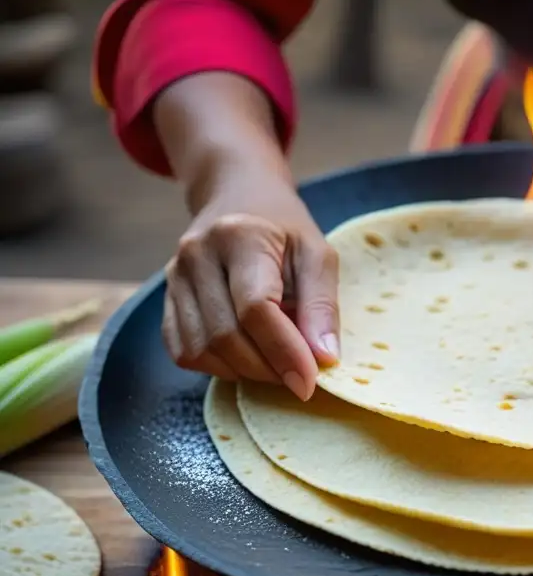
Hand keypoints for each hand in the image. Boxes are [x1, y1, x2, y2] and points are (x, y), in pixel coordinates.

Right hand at [162, 174, 338, 400]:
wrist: (236, 195)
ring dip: (244, 372)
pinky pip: (183, 351)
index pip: (256, 308)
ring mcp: (174, 276)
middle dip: (267, 368)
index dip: (284, 352)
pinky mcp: (166, 297)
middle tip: (297, 374)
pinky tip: (246, 356)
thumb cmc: (284, 228)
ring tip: (275, 363)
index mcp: (240, 236)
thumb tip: (324, 359)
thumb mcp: (317, 254)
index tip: (310, 381)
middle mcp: (197, 255)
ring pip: (201, 350)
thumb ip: (322, 306)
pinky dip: (217, 367)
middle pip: (226, 336)